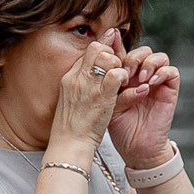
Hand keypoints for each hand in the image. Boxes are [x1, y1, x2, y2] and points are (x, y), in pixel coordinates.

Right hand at [48, 40, 124, 154]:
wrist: (68, 145)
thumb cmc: (72, 129)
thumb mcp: (70, 102)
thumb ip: (80, 86)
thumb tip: (90, 77)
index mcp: (69, 78)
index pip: (87, 52)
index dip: (102, 53)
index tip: (110, 63)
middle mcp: (77, 78)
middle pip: (96, 48)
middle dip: (111, 53)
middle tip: (118, 69)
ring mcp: (88, 86)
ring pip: (107, 56)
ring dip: (119, 64)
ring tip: (122, 78)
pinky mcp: (102, 96)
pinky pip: (116, 74)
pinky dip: (123, 76)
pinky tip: (125, 86)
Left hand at [105, 34, 178, 168]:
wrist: (134, 146)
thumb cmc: (118, 125)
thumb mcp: (108, 98)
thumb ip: (109, 78)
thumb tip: (108, 57)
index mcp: (125, 76)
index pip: (126, 52)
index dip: (120, 48)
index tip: (110, 53)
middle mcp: (142, 76)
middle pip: (143, 51)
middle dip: (134, 57)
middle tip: (126, 71)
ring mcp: (157, 83)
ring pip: (159, 57)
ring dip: (148, 63)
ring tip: (139, 78)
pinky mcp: (169, 90)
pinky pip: (171, 71)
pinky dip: (162, 72)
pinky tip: (150, 83)